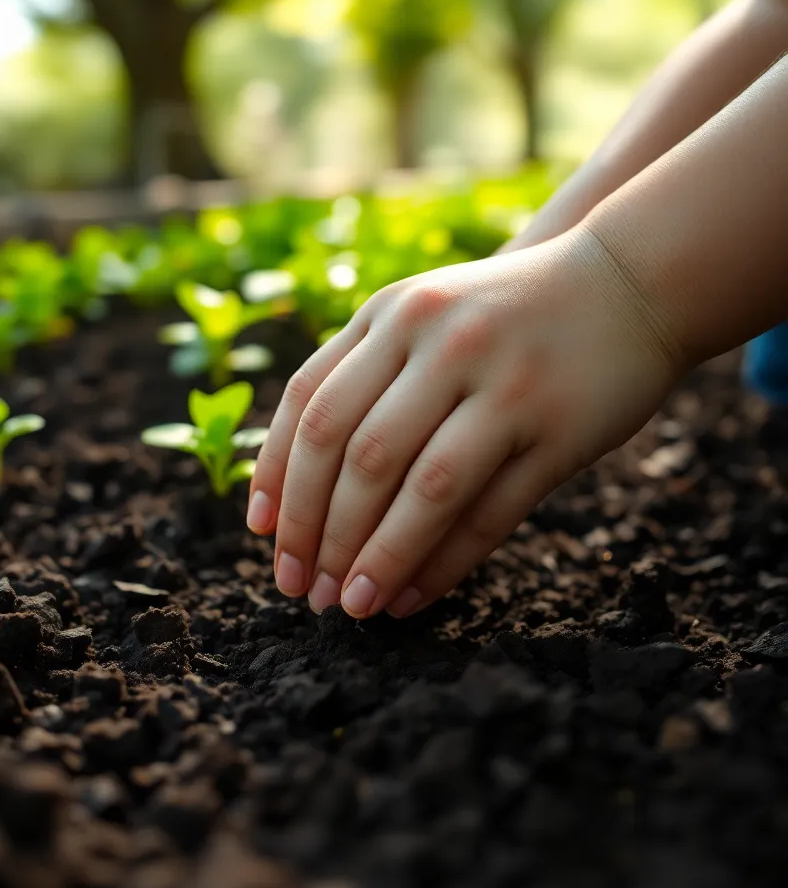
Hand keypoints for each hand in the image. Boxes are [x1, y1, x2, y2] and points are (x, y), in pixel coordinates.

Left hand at [246, 228, 684, 618]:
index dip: (277, 478)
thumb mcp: (420, 318)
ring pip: (421, 488)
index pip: (309, 405)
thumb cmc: (499, 316)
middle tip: (301, 588)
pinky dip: (443, 563)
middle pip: (355, 453)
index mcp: (391, 314)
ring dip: (376, 557)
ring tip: (350, 606)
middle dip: (317, 531)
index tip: (263, 537)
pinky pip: (489, 512)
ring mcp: (503, 383)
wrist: (625, 281)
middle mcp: (440, 342)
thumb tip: (291, 488)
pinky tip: (411, 598)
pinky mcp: (558, 428)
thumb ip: (360, 375)